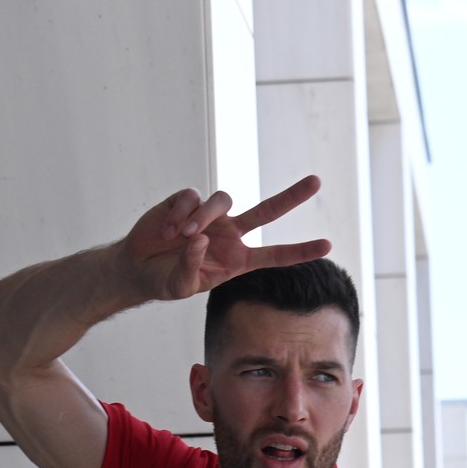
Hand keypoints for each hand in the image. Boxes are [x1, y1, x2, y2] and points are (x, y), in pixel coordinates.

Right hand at [118, 176, 331, 302]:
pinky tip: (166, 230)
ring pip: (223, 200)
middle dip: (292, 196)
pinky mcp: (187, 202)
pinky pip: (193, 197)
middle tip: (317, 181)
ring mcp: (212, 216)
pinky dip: (180, 212)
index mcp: (238, 260)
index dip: (301, 250)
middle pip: (267, 211)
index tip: (328, 244)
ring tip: (180, 236)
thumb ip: (191, 268)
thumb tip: (200, 239)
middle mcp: (231, 234)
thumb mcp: (180, 286)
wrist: (137, 268)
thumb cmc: (165, 281)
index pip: (276, 255)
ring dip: (203, 216)